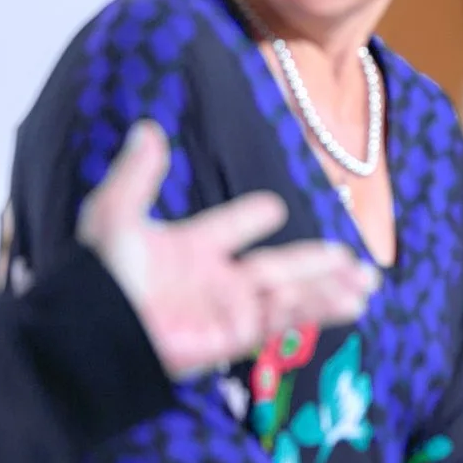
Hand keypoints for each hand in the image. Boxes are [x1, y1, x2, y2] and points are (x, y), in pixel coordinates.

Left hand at [79, 121, 379, 378]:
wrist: (94, 330)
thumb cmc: (98, 275)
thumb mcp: (115, 212)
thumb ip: (138, 173)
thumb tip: (148, 128)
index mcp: (188, 247)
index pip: (228, 226)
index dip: (248, 217)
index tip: (273, 207)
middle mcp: (214, 280)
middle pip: (277, 267)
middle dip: (315, 262)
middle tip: (352, 257)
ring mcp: (227, 309)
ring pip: (290, 294)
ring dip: (328, 287)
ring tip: (368, 282)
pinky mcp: (233, 334)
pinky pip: (284, 318)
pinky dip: (318, 309)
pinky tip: (350, 302)